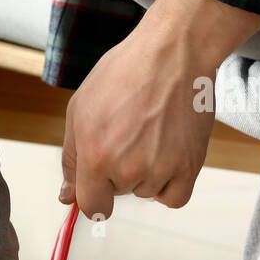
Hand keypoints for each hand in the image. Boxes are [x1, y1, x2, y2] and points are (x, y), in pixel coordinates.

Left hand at [60, 0, 259, 219]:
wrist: (174, 52)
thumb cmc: (125, 73)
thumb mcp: (79, 111)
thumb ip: (71, 159)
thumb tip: (68, 196)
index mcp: (95, 157)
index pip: (92, 207)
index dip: (92, 198)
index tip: (97, 188)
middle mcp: (128, 169)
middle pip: (118, 194)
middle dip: (117, 172)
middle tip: (128, 134)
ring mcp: (162, 169)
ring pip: (146, 192)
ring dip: (146, 173)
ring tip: (150, 132)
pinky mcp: (190, 166)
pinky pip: (174, 197)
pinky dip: (170, 184)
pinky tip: (166, 156)